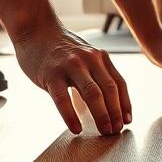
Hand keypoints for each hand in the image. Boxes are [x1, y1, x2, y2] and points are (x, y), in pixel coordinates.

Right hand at [13, 25, 130, 135]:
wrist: (35, 30)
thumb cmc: (60, 50)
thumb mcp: (85, 56)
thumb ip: (96, 74)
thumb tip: (107, 104)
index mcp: (99, 57)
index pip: (119, 83)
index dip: (125, 104)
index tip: (127, 121)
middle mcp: (89, 59)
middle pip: (109, 90)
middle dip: (115, 113)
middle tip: (115, 131)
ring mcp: (70, 66)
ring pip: (92, 93)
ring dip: (101, 115)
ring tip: (104, 131)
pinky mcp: (51, 74)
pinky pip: (63, 98)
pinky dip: (71, 116)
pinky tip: (76, 129)